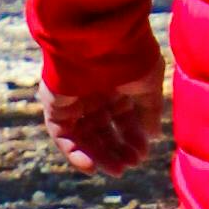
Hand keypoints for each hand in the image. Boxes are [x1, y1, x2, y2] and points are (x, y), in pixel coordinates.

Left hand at [45, 59, 165, 177]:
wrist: (99, 39)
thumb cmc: (129, 57)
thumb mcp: (149, 85)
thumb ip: (150, 111)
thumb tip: (153, 136)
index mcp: (115, 85)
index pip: (123, 118)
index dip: (134, 137)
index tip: (144, 152)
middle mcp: (93, 94)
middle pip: (104, 130)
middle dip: (118, 148)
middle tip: (131, 164)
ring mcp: (73, 100)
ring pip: (85, 136)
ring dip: (100, 155)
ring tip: (118, 169)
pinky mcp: (55, 105)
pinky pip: (62, 135)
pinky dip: (74, 153)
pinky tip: (91, 166)